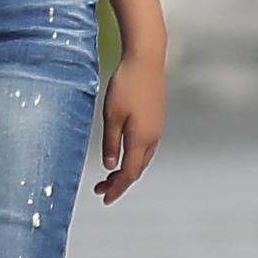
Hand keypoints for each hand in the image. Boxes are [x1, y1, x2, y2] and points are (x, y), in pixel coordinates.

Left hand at [94, 43, 165, 199]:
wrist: (146, 59)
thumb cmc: (126, 85)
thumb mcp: (112, 115)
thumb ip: (111, 142)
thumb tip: (110, 165)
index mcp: (141, 139)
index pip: (129, 173)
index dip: (117, 188)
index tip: (104, 198)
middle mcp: (152, 137)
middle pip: (138, 169)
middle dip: (120, 182)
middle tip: (101, 189)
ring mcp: (156, 128)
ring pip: (142, 158)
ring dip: (127, 169)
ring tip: (110, 175)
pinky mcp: (156, 119)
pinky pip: (145, 146)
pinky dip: (133, 157)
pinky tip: (123, 153)